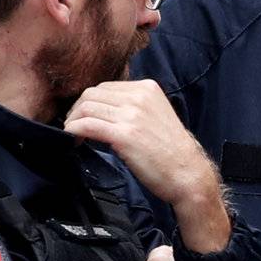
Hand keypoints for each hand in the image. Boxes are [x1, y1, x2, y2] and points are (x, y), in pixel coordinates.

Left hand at [63, 80, 230, 250]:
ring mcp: (132, 114)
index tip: (82, 117)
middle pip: (91, 94)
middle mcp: (139, 96)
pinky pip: (87, 125)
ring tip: (74, 136)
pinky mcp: (125, 134)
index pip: (105, 87)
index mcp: (147, 88)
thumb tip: (101, 109)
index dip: (88, 102)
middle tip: (73, 127)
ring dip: (73, 122)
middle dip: (77, 110)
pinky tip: (74, 141)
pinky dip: (74, 131)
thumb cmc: (169, 151)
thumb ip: (132, 107)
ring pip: (86, 107)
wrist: (187, 173)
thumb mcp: (154, 115)